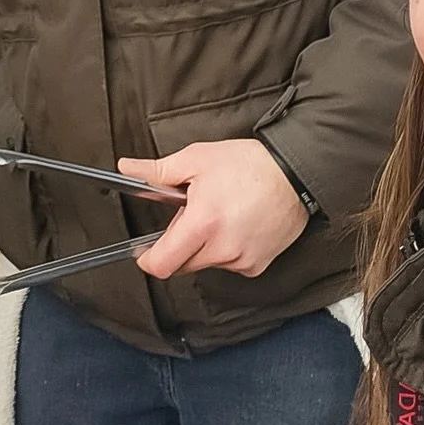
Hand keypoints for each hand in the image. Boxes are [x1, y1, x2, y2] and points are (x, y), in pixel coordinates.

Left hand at [118, 140, 309, 278]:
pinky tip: (237, 225)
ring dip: (203, 246)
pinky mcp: (257, 265)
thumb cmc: (249, 164)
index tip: (143, 252)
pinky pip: (229, 264)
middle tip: (192, 214)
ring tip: (219, 214)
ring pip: (206, 263)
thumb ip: (157, 170)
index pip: (163, 264)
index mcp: (203, 223)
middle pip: (182, 264)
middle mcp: (223, 249)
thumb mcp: (197, 159)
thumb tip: (127, 168)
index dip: (147, 260)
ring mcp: (242, 260)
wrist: (296, 173)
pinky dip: (226, 250)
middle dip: (179, 244)